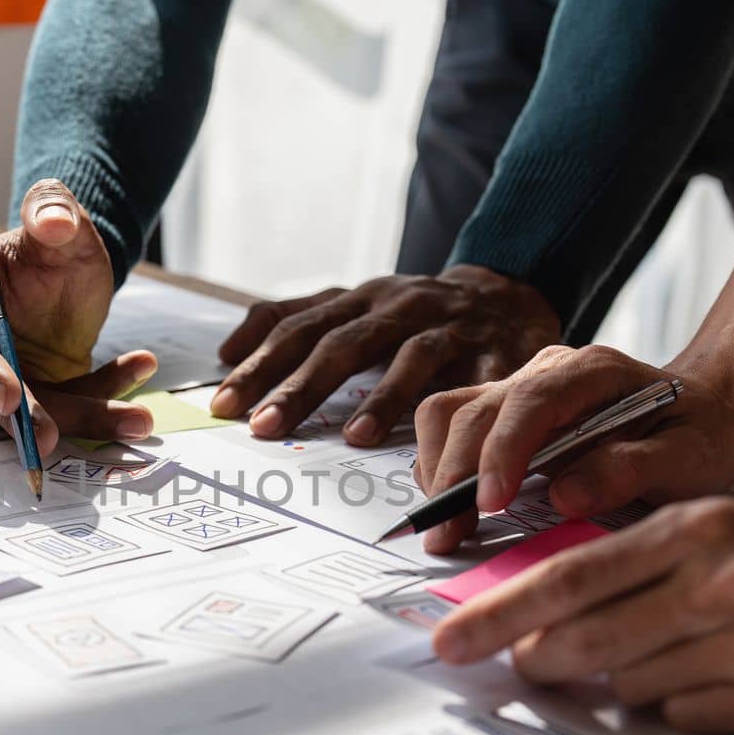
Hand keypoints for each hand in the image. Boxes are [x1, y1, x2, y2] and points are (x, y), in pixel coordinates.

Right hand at [0, 179, 156, 455]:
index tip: (7, 397)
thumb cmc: (50, 254)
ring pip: (23, 417)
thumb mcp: (63, 227)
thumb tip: (55, 220)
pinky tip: (132, 392)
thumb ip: (55, 210)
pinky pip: (49, 419)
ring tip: (137, 419)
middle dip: (28, 414)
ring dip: (83, 418)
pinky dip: (94, 411)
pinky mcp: (2, 413)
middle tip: (52, 437)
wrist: (63, 284)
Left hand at [208, 265, 559, 444]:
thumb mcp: (356, 307)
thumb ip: (295, 321)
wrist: (510, 295)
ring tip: (353, 437)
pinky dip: (455, 409)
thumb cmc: (418, 314)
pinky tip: (440, 439)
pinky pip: (475, 382)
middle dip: (301, 386)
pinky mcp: (496, 351)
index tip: (223, 405)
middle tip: (264, 426)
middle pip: (343, 343)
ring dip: (381, 398)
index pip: (298, 328)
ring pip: (410, 357)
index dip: (259, 365)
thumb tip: (227, 349)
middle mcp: (400, 306)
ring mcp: (449, 327)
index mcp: (361, 301)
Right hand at [412, 345, 733, 553]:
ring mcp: (517, 387)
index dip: (502, 451)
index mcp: (593, 372)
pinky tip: (452, 504)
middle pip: (475, 409)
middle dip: (453, 474)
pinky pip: (449, 425)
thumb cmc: (694, 433)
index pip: (530, 402)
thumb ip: (635, 469)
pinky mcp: (501, 410)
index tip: (489, 503)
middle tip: (449, 535)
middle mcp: (545, 371)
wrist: (696, 408)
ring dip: (437, 469)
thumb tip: (565, 496)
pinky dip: (438, 465)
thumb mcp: (691, 456)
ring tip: (445, 525)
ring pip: (448, 412)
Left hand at [430, 497, 733, 734]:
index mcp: (697, 530)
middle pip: (589, 637)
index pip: (573, 575)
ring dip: (632, 684)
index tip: (447, 640)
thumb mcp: (713, 537)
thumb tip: (535, 626)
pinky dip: (688, 709)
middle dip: (545, 660)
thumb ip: (631, 571)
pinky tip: (725, 683)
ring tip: (681, 655)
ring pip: (637, 686)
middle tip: (528, 666)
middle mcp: (727, 579)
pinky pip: (692, 719)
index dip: (500, 612)